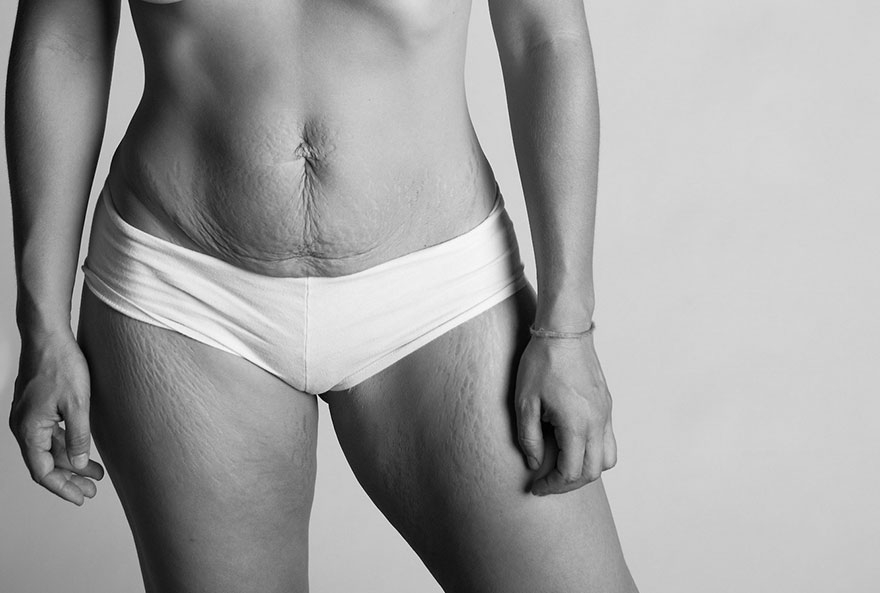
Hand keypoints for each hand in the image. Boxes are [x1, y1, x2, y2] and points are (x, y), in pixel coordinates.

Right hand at [9, 333, 103, 504]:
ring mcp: (30, 416)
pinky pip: (51, 434)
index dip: (62, 488)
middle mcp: (24, 426)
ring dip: (71, 461)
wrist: (48, 335)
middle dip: (69, 479)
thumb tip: (78, 463)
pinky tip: (84, 450)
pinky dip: (67, 444)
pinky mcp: (38, 407)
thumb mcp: (78, 404)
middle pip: (45, 463)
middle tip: (91, 491)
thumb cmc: (61, 365)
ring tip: (95, 473)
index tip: (81, 498)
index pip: (42, 471)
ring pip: (49, 448)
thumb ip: (78, 437)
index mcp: (29, 429)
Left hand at [514, 332, 615, 495]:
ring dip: (587, 470)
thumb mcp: (524, 402)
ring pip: (607, 459)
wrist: (564, 331)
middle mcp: (597, 422)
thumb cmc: (541, 363)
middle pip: (593, 472)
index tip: (536, 486)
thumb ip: (529, 437)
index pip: (571, 472)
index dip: (552, 486)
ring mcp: (605, 413)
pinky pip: (608, 439)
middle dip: (569, 484)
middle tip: (547, 483)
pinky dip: (594, 452)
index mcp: (577, 424)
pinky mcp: (606, 404)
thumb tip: (534, 463)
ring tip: (563, 468)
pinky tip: (572, 445)